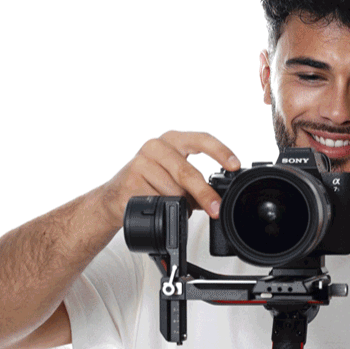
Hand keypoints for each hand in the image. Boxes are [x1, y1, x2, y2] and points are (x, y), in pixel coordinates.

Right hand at [94, 130, 241, 227]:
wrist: (114, 197)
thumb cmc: (149, 184)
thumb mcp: (176, 178)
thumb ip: (197, 184)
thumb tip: (218, 199)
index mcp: (173, 140)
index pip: (202, 139)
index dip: (221, 152)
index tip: (235, 165)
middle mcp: (156, 146)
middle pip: (188, 172)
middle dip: (205, 193)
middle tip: (215, 208)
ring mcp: (142, 161)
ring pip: (173, 190)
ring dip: (179, 204)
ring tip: (172, 204)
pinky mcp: (131, 179)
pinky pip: (158, 200)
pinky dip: (163, 208)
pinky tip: (157, 205)